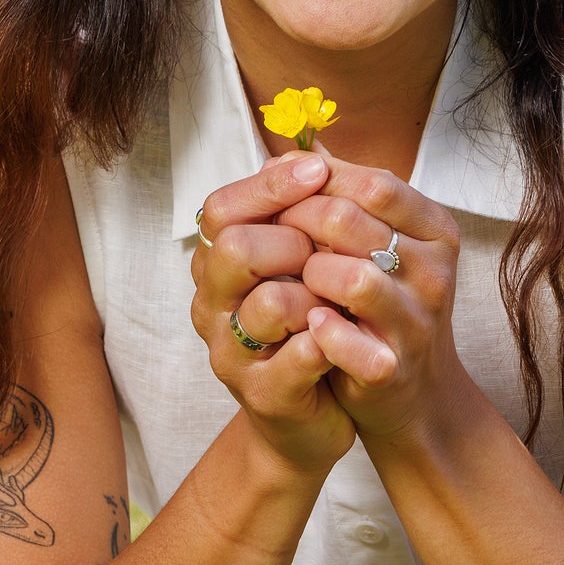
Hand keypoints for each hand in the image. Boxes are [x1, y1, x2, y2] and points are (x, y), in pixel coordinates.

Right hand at [190, 151, 353, 473]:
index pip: (220, 209)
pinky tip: (351, 330)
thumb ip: (298, 215)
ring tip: (346, 294)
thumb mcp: (301, 267)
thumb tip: (311, 146)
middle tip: (333, 246)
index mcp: (216, 269)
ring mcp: (234, 355)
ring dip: (319, 291)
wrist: (312, 418)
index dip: (270, 186)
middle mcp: (213, 308)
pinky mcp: (266, 395)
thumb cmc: (309, 329)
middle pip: (235, 249)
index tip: (320, 170)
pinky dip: (332, 337)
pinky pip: (300, 354)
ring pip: (270, 302)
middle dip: (295, 238)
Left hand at [275, 158, 475, 447]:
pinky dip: (316, 328)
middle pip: (350, 220)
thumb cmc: (383, 307)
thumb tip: (292, 151)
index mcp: (434, 229)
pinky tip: (307, 324)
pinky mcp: (391, 366)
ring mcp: (417, 320)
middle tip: (277, 241)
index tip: (287, 200)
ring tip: (296, 282)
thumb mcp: (374, 245)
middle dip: (298, 225)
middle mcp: (434, 270)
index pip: (372, 183)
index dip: (318, 185)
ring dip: (308, 275)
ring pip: (351, 276)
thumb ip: (341, 196)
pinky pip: (342, 336)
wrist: (413, 395)